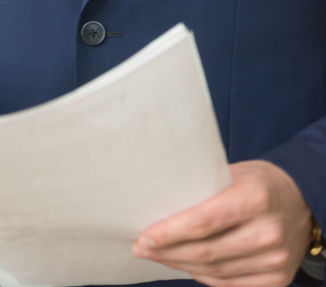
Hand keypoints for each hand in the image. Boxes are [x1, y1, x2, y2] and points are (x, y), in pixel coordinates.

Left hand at [132, 160, 311, 286]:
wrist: (304, 200)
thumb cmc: (259, 182)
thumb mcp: (234, 172)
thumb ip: (204, 189)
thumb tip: (159, 204)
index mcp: (255, 197)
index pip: (203, 221)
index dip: (169, 233)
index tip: (143, 237)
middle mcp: (268, 232)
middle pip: (206, 252)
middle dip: (167, 252)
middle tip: (142, 248)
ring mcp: (276, 260)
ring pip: (216, 272)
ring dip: (181, 266)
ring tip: (159, 256)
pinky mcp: (278, 279)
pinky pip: (231, 284)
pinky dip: (206, 278)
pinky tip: (188, 266)